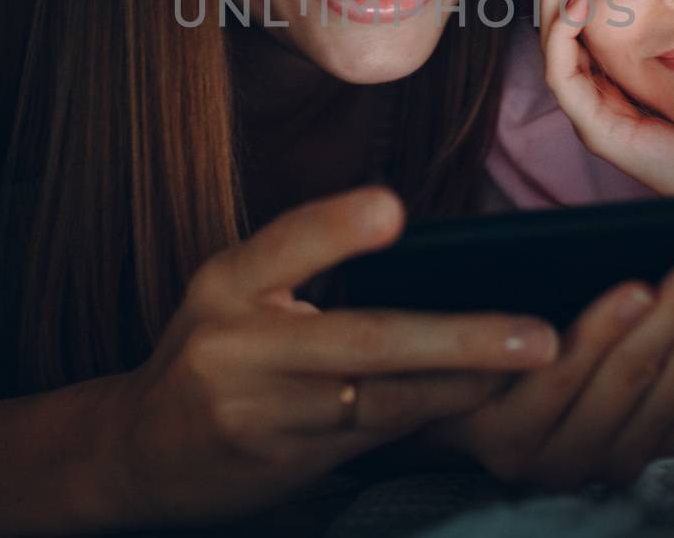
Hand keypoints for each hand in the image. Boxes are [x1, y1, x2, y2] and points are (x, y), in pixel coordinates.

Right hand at [92, 187, 558, 527]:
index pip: (284, 244)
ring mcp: (257, 412)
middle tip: (534, 336)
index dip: (336, 227)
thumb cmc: (212, 351)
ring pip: (380, 400)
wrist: (139, 450)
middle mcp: (236, 345)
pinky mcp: (278, 463)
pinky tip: (478, 401)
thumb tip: (421, 243)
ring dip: (463, 386)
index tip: (392, 208)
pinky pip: (371, 437)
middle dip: (457, 338)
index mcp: (225, 283)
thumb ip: (305, 266)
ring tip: (530, 367)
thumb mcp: (233, 292)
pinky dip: (429, 416)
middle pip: (361, 339)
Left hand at [426, 224, 673, 488]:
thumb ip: (662, 298)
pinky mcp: (509, 439)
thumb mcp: (605, 324)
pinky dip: (604, 334)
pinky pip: (565, 383)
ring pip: (648, 373)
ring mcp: (570, 450)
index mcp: (665, 426)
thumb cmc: (524, 343)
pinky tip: (633, 289)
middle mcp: (631, 449)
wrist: (413, 393)